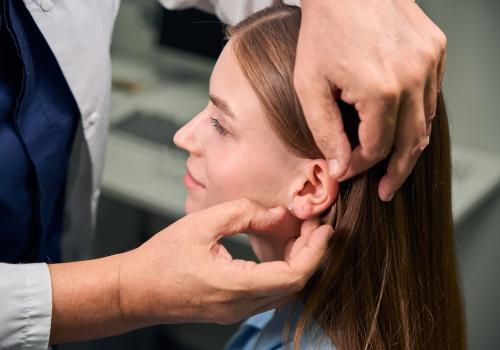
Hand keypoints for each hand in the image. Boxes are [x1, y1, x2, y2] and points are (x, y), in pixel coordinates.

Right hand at [119, 199, 332, 324]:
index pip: (294, 275)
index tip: (324, 229)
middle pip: (295, 286)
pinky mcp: (232, 309)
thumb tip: (277, 215)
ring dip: (298, 264)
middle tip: (312, 225)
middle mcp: (241, 305)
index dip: (315, 252)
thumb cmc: (162, 258)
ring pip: (285, 292)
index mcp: (235, 286)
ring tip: (299, 234)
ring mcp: (237, 311)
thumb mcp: (202, 223)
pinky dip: (283, 272)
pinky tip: (279, 250)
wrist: (135, 291)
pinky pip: (269, 294)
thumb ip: (244, 214)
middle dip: (311, 254)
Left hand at [294, 0, 446, 200]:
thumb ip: (326, 131)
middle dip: (396, 172)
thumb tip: (342, 168)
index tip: (346, 171)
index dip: (360, 166)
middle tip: (386, 191)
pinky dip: (418, 115)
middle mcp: (414, 78)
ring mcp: (430, 62)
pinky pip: (432, 96)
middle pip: (410, 143)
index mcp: (381, 91)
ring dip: (409, 147)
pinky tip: (402, 126)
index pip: (377, 148)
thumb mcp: (310, 85)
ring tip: (395, 167)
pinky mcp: (436, 50)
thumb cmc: (322, 31)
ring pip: (426, 122)